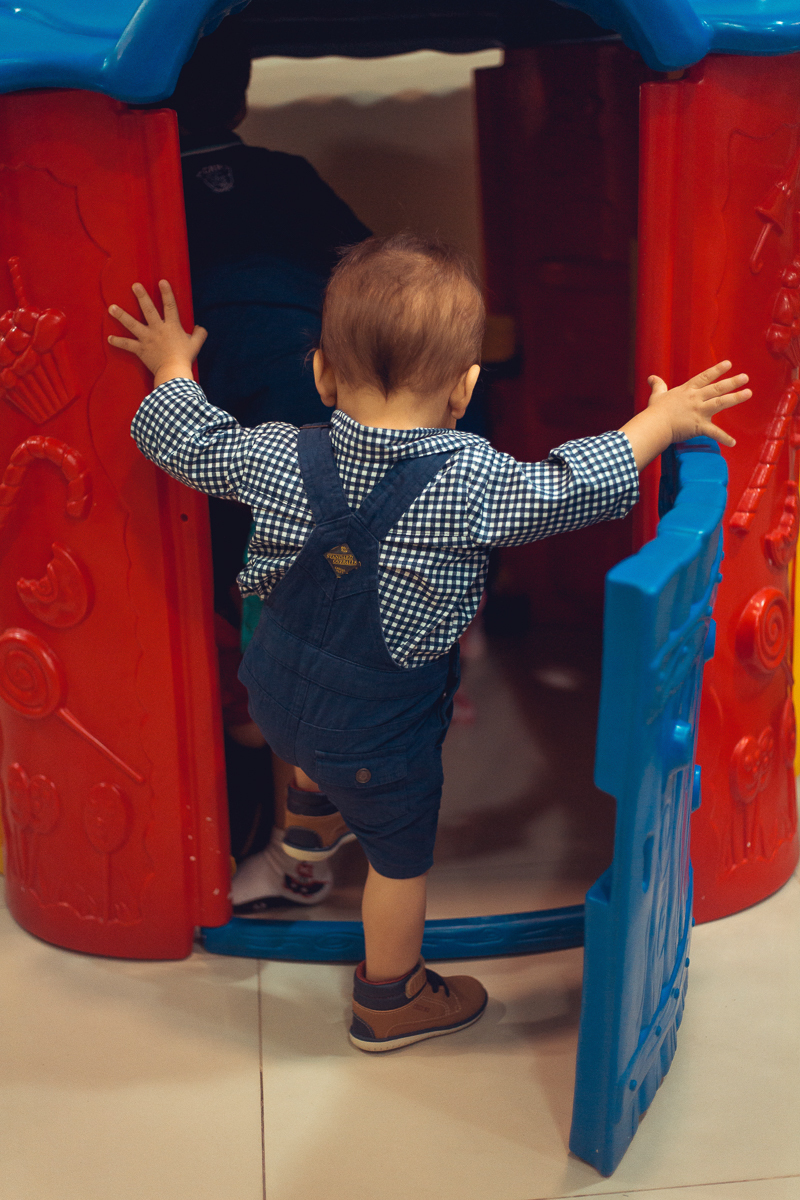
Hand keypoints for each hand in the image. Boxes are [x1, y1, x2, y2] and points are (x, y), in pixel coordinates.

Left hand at [108, 280, 206, 385]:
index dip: (166, 293)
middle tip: (134, 285)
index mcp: (172, 326)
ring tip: (112, 308)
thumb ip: (199, 334)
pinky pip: (127, 345)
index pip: (170, 306)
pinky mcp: (140, 349)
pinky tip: (110, 338)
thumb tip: (200, 327)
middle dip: (141, 297)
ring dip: (121, 316)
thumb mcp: (196, 344)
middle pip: (148, 310)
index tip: (161, 281)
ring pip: (132, 324)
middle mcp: (158, 329)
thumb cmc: (185, 358)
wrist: (173, 372)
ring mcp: (147, 339)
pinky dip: (118, 342)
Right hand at [620, 360, 751, 470]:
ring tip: (748, 393)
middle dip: (732, 382)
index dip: (717, 370)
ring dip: (735, 398)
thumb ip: (657, 385)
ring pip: (720, 402)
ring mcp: (699, 411)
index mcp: (687, 391)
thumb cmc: (655, 411)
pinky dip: (723, 438)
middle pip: (716, 388)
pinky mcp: (699, 426)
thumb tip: (651, 377)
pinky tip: (733, 442)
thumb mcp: (656, 395)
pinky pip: (714, 433)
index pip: (704, 377)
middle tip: (745, 377)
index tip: (729, 364)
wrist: (655, 425)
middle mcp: (696, 399)